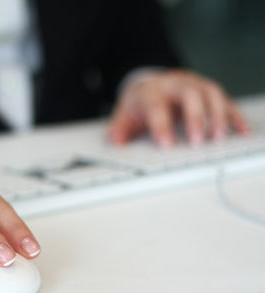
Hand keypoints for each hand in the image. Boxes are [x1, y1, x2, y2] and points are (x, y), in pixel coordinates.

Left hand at [108, 69, 248, 146]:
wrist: (153, 84)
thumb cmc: (141, 103)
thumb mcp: (124, 115)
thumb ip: (118, 130)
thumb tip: (116, 144)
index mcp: (151, 91)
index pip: (156, 105)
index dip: (161, 124)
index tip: (166, 144)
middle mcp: (175, 84)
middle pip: (188, 94)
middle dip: (194, 117)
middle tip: (196, 141)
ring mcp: (195, 85)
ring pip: (210, 93)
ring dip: (217, 116)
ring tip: (218, 138)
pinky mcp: (209, 92)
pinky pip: (225, 101)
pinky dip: (234, 116)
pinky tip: (241, 131)